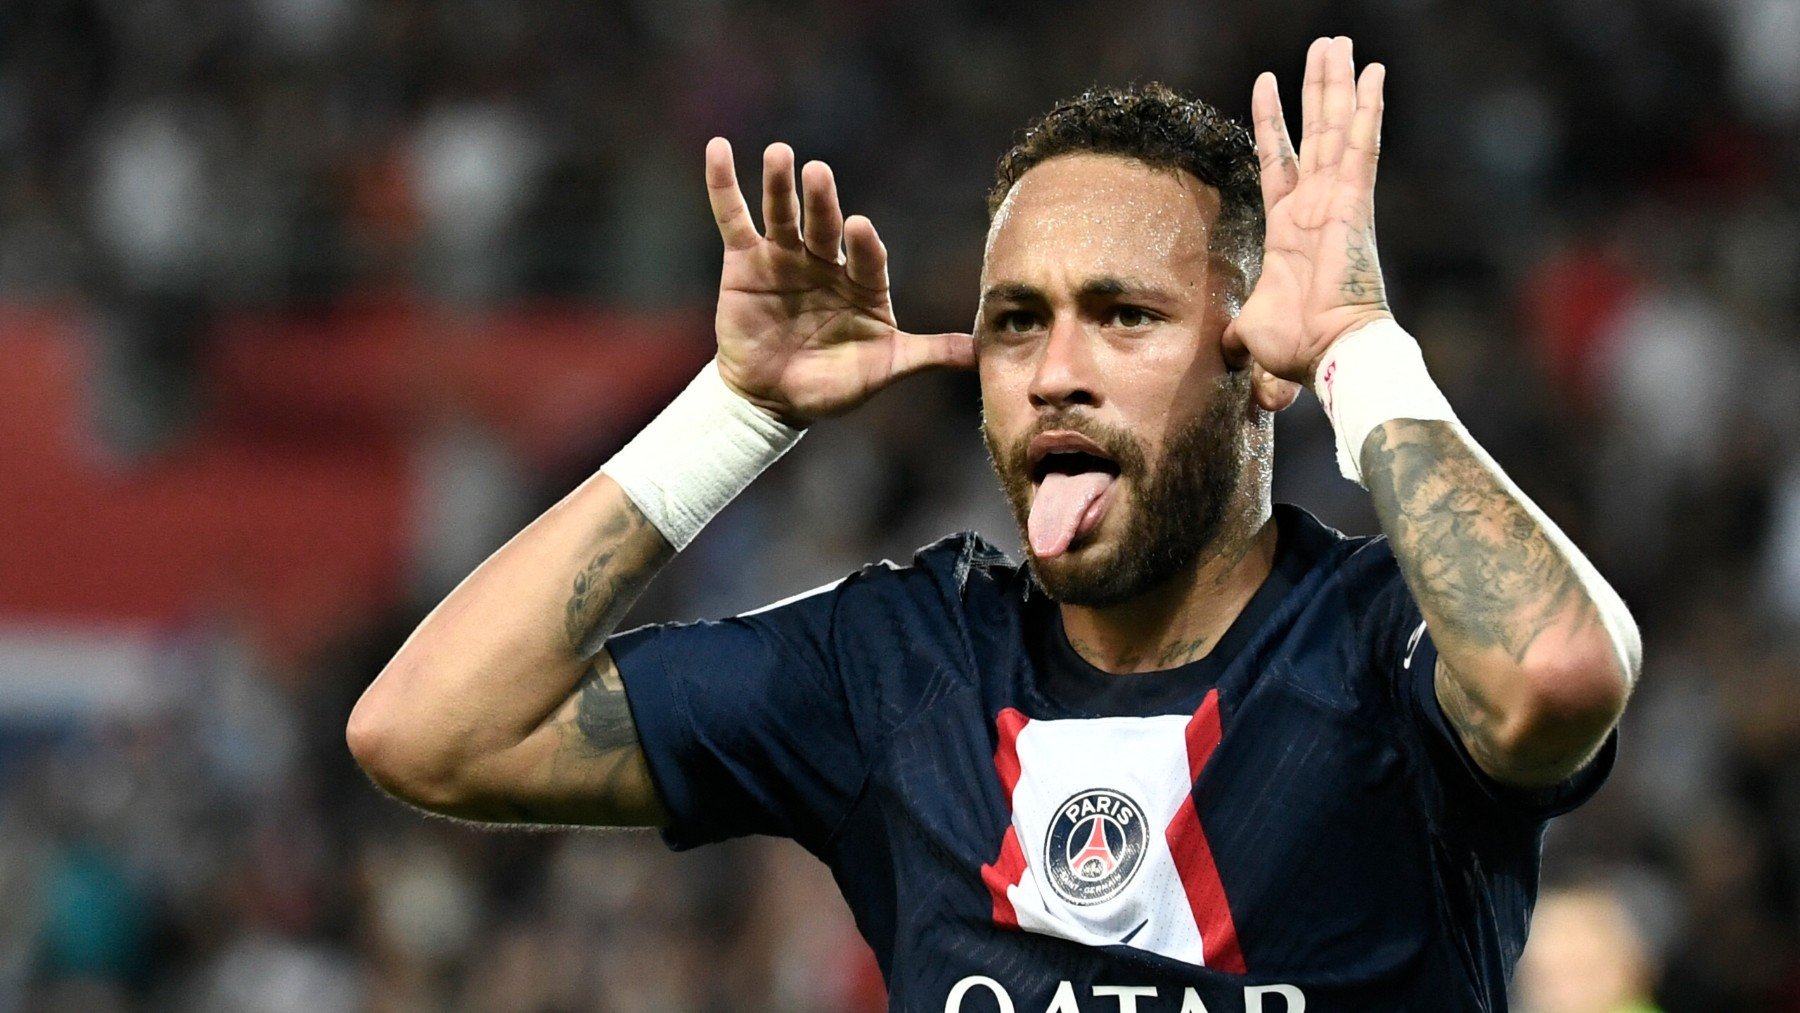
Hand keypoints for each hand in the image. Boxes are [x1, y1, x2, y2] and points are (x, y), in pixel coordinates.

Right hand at [704, 138, 974, 425]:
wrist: (774, 400)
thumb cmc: (833, 384)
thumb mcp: (884, 369)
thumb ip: (927, 354)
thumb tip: (982, 353)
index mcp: (863, 283)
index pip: (867, 257)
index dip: (863, 244)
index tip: (859, 226)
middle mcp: (825, 261)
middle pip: (824, 226)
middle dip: (821, 202)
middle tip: (817, 172)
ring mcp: (785, 256)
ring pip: (782, 214)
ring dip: (779, 184)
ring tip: (779, 154)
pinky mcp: (745, 260)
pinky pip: (734, 218)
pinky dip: (724, 185)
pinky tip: (719, 149)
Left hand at [1225, 37, 1392, 384]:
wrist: (1330, 353)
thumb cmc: (1296, 347)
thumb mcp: (1249, 331)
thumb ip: (1235, 331)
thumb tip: (1223, 354)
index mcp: (1288, 227)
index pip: (1277, 158)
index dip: (1270, 121)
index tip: (1265, 81)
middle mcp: (1315, 205)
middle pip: (1315, 131)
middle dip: (1317, 88)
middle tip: (1324, 46)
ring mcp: (1336, 200)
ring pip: (1336, 127)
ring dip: (1337, 84)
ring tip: (1337, 44)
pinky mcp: (1354, 202)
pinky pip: (1361, 146)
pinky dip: (1368, 110)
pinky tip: (1372, 74)